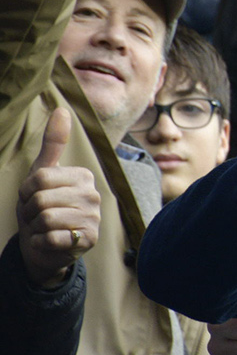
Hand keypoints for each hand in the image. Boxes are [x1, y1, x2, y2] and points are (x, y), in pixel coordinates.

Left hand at [16, 109, 99, 288]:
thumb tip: (62, 109)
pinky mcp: (88, 240)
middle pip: (40, 199)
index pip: (39, 179)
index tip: (33, 198)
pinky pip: (50, 238)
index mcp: (83, 176)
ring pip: (45, 219)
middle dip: (29, 211)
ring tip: (43, 228)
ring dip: (34, 228)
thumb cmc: (41, 208)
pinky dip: (40, 242)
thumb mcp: (42, 174)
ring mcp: (93, 218)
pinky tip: (48, 241)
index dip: (26, 192)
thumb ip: (53, 143)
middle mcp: (93, 196)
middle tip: (37, 216)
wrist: (43, 246)